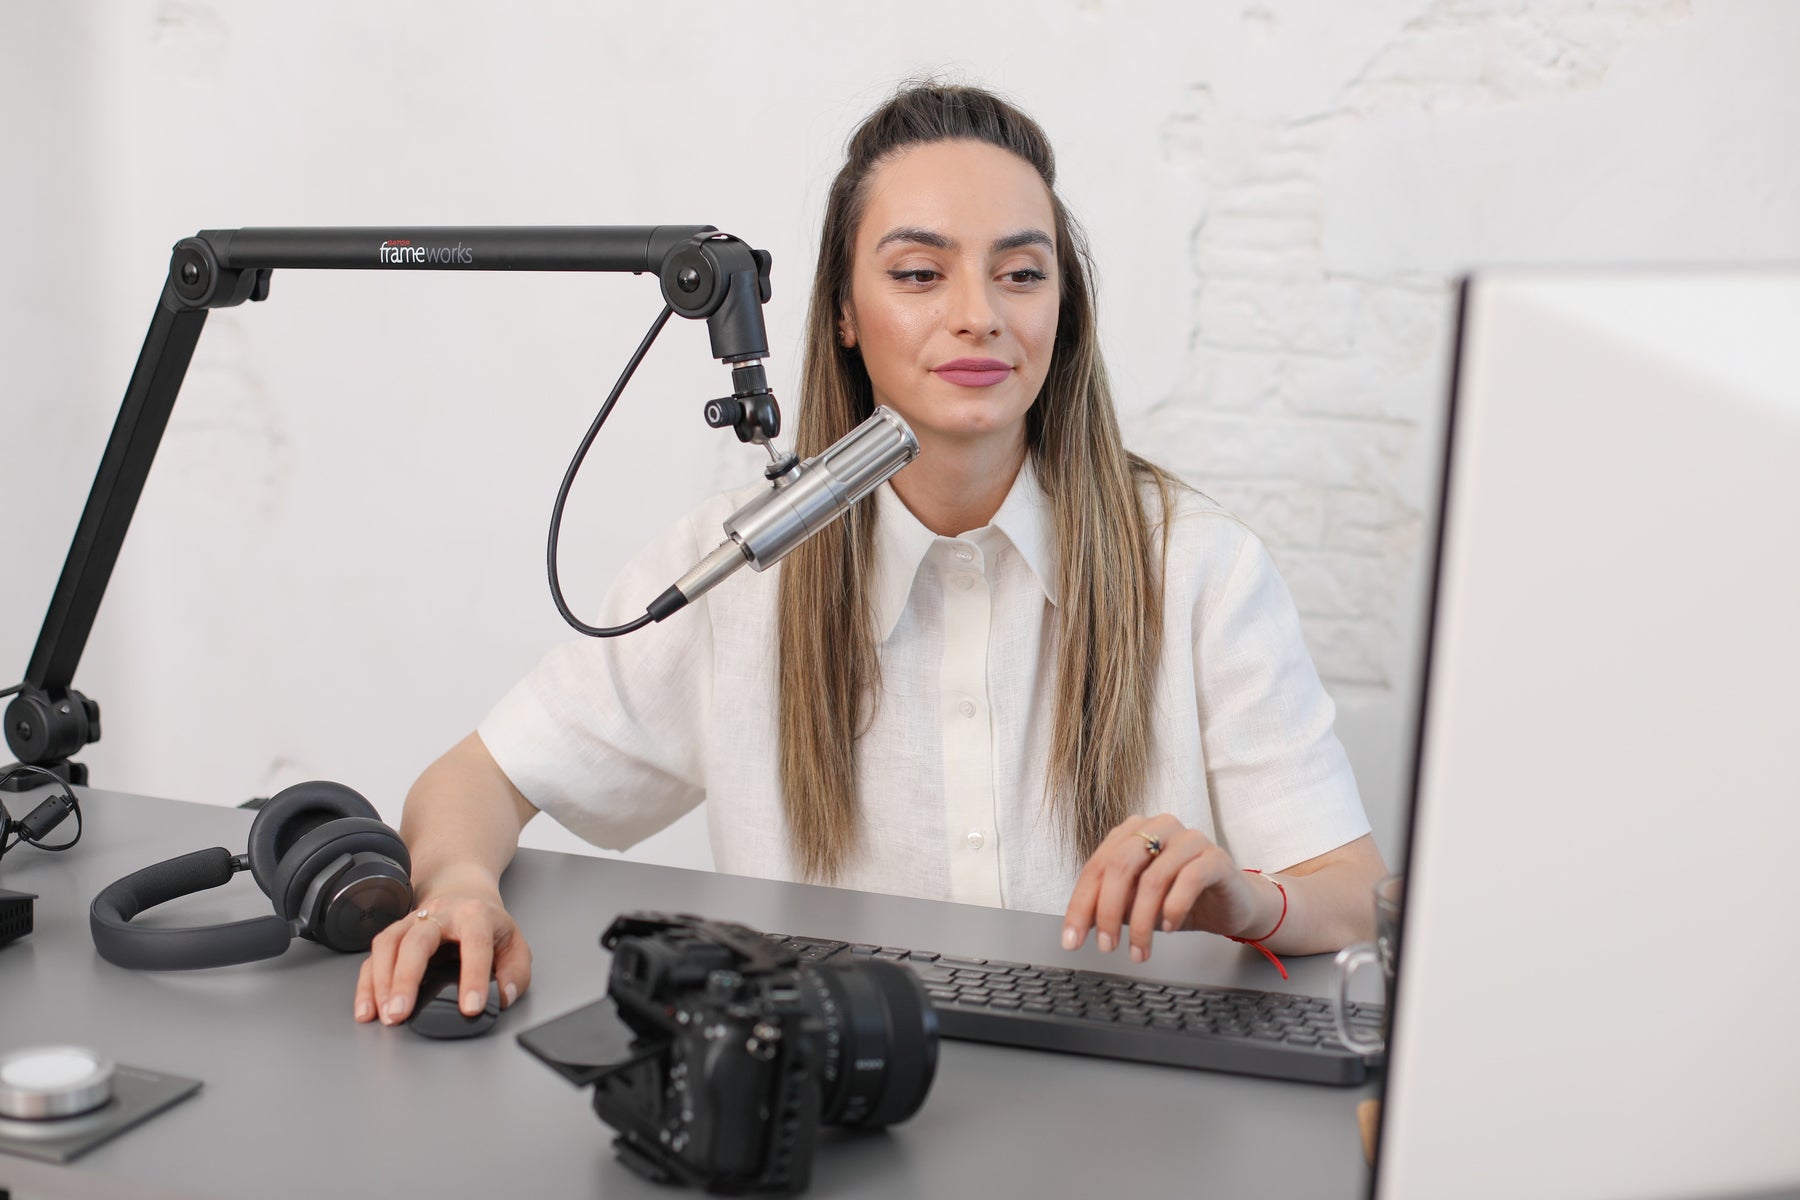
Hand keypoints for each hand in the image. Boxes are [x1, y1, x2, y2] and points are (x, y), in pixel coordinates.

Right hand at [354, 867, 532, 1024]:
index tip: (471, 1008)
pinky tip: (367, 1009)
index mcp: (475, 914)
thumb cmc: (488, 924)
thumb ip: (516, 972)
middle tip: (401, 1013)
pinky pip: (373, 957)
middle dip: (407, 978)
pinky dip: (367, 984)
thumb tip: (504, 997)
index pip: (475, 942)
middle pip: (417, 941)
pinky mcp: (394, 935)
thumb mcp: (513, 943)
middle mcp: (439, 914)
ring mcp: (411, 922)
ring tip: (385, 1015)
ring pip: (388, 944)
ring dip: (381, 982)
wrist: (462, 892)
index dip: (474, 975)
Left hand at [1061, 814, 1272, 963]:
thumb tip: (1080, 924)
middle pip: (1120, 866)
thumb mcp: (1136, 904)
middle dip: (1108, 911)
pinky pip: (1188, 881)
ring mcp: (1189, 838)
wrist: (1230, 905)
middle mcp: (1159, 827)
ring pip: (1153, 879)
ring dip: (1142, 922)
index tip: (1072, 939)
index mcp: (1132, 832)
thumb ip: (1110, 905)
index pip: (1097, 866)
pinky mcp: (1215, 857)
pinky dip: (1173, 909)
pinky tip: (1170, 927)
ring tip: (1139, 950)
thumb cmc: (1179, 900)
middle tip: (1106, 946)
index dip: (1081, 904)